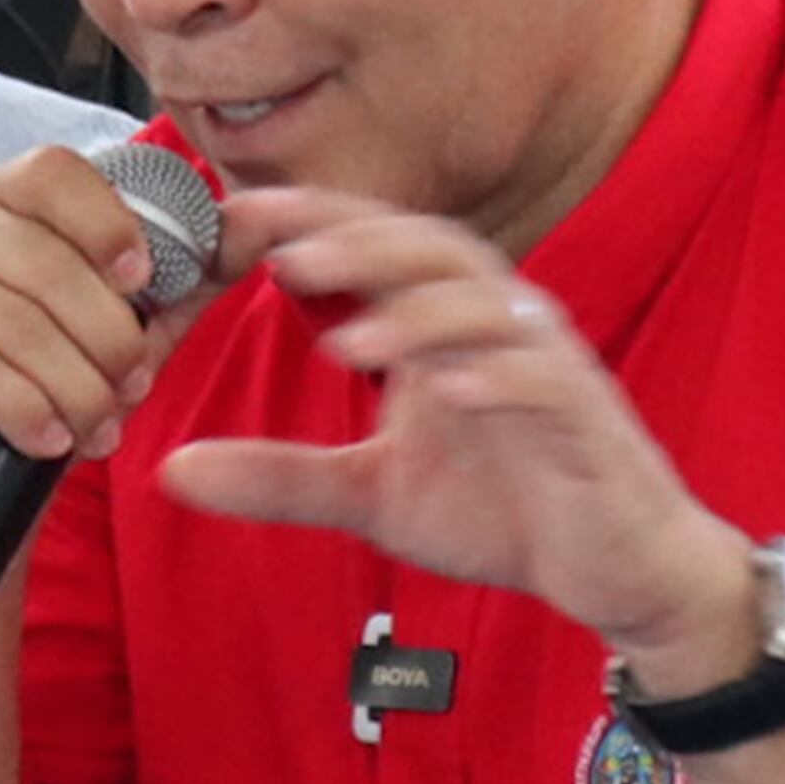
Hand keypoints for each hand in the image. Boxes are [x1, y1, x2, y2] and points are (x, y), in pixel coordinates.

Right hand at [0, 145, 190, 504]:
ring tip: (97, 427)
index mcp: (6, 196)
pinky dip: (24, 409)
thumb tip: (264, 219)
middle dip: (105, 338)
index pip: (52, 171)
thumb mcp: (142, 318)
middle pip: (43, 261)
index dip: (104, 223)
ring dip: (73, 387)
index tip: (142, 282)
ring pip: (14, 323)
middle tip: (132, 388)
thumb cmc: (60, 375)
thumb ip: (198, 265)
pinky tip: (48, 439)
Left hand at [152, 190, 752, 668]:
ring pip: (489, 309)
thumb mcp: (370, 494)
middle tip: (280, 254)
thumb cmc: (503, 509)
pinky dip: (499, 378)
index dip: (315, 221)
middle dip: (359, 246)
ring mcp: (549, 370)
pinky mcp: (588, 424)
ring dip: (418, 314)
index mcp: (445, 327)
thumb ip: (278, 476)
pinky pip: (546, 383)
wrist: (615, 568)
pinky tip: (448, 387)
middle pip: (433, 253)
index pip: (379, 247)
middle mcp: (500, 328)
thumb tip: (169, 469)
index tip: (233, 215)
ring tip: (346, 338)